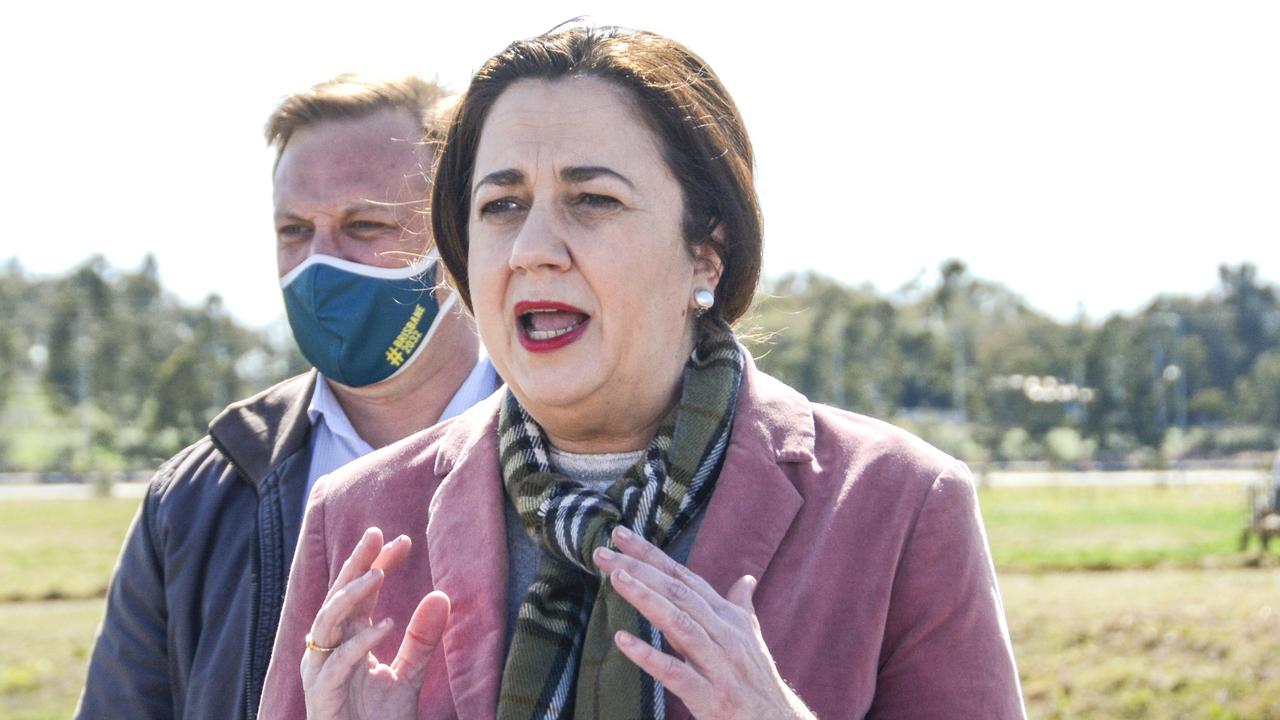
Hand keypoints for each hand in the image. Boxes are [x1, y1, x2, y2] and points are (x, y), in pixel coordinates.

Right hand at [301, 527, 450, 719]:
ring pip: (327, 621)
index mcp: (349, 640)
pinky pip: (336, 662)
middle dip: (356, 563)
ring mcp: (321, 670)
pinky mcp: (321, 693)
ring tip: (378, 573)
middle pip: (338, 596)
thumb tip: (441, 596)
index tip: (404, 540)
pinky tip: (387, 624)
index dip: (376, 563)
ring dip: (351, 595)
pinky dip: (360, 641)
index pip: (359, 593)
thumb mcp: (410, 675)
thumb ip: (422, 639)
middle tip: (377, 534)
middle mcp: (331, 649)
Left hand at [592, 526, 813, 719]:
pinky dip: (648, 655)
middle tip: (603, 553)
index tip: (620, 535)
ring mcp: (717, 663)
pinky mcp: (709, 695)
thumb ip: (740, 607)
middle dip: (639, 569)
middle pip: (678, 592)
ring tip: (616, 579)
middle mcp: (724, 633)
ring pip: (679, 623)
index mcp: (727, 617)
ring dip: (647, 599)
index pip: (684, 576)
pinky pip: (675, 672)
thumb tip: (746, 579)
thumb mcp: (751, 638)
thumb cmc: (758, 680)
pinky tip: (622, 640)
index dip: (651, 555)